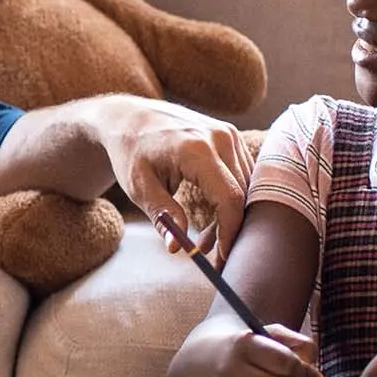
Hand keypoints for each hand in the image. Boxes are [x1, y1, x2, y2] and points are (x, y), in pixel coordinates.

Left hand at [95, 96, 250, 259]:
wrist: (131, 117)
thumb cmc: (131, 152)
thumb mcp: (139, 188)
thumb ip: (163, 216)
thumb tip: (177, 247)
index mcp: (197, 149)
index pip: (230, 198)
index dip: (229, 232)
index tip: (221, 258)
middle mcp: (220, 138)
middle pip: (242, 195)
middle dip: (229, 230)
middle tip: (208, 254)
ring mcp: (229, 134)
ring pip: (245, 187)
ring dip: (229, 217)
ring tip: (202, 238)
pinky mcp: (231, 136)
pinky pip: (242, 175)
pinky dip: (230, 200)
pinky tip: (210, 216)